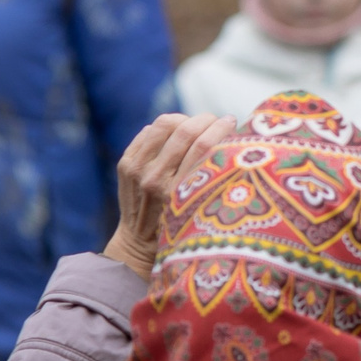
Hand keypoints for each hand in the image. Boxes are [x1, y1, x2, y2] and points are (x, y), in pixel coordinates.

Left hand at [104, 113, 235, 277]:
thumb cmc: (181, 225)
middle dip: (207, 120)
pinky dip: (166, 128)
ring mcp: (136, 170)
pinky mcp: (126, 163)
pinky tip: (177, 133)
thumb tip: (234, 138)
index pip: (203, 146)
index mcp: (177, 192)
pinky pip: (149, 131)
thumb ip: (212, 178)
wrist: (138, 242)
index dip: (221, 128)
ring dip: (186, 119)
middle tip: (218, 120)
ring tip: (197, 124)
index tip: (232, 122)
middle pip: (186, 131)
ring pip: (165, 124)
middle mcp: (154, 179)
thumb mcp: (200, 207)